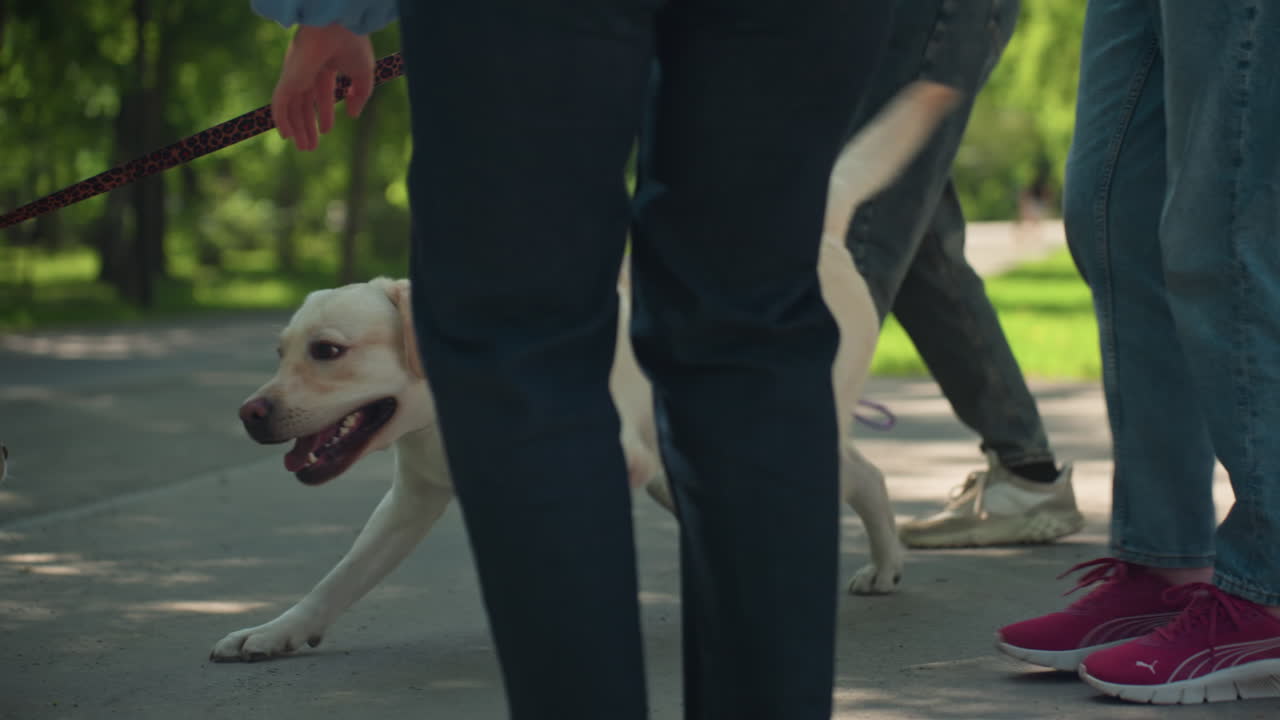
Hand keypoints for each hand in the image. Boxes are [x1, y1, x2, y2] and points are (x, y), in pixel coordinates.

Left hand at [271, 24, 373, 150]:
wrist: (337, 29)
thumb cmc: (352, 45)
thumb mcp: (363, 75)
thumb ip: (360, 96)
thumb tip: (352, 115)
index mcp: (324, 65)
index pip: (321, 93)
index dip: (324, 112)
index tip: (327, 131)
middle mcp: (307, 70)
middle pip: (304, 103)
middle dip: (308, 125)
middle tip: (310, 146)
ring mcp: (295, 75)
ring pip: (292, 107)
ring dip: (297, 128)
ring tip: (304, 147)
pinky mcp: (288, 79)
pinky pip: (280, 103)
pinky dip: (281, 120)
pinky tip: (286, 136)